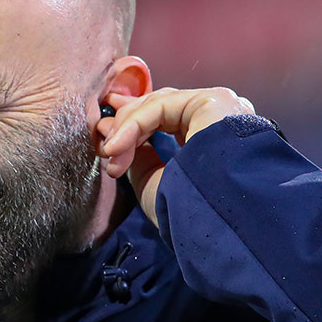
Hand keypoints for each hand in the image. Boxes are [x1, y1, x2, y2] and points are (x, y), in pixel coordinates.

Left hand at [98, 87, 255, 225]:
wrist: (219, 219)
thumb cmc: (191, 210)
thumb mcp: (155, 182)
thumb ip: (138, 156)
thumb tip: (114, 136)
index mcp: (212, 140)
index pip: (166, 120)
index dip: (133, 124)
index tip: (106, 136)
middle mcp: (219, 120)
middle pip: (161, 107)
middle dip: (125, 121)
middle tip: (103, 141)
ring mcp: (219, 108)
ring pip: (158, 104)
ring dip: (127, 128)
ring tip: (111, 154)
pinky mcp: (213, 101)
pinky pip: (161, 106)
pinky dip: (134, 124)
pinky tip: (117, 146)